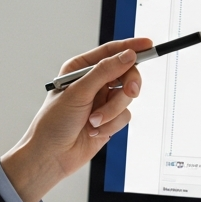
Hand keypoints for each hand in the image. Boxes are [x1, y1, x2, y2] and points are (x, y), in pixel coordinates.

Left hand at [0, 37, 152, 201]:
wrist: (51, 156)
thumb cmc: (54, 122)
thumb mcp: (78, 92)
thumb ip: (105, 72)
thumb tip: (128, 55)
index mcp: (81, 69)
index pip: (110, 52)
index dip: (131, 47)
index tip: (149, 45)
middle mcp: (93, 83)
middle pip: (126, 73)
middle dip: (128, 85)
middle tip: (131, 92)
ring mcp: (102, 101)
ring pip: (127, 97)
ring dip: (112, 111)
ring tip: (93, 121)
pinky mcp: (109, 119)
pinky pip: (124, 116)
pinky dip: (111, 124)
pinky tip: (93, 131)